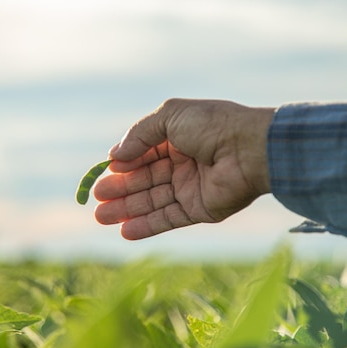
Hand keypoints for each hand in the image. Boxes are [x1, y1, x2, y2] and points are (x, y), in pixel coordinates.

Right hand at [93, 98, 274, 239]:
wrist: (250, 149)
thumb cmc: (212, 126)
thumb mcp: (170, 117)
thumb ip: (139, 134)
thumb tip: (113, 156)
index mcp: (177, 138)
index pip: (142, 153)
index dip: (123, 164)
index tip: (104, 172)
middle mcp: (182, 163)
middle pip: (144, 179)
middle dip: (119, 189)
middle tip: (96, 199)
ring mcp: (190, 187)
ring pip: (151, 201)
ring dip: (126, 209)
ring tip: (100, 217)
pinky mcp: (199, 209)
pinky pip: (167, 218)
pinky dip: (146, 226)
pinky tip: (124, 230)